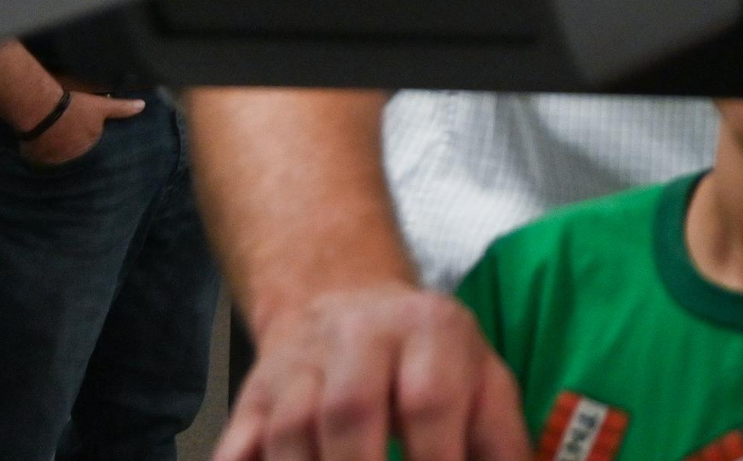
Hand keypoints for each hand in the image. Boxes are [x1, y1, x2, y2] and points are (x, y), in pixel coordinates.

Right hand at [17, 88, 144, 167]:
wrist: (42, 110)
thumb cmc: (73, 106)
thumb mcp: (100, 105)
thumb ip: (121, 108)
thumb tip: (142, 106)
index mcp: (90, 144)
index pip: (91, 143)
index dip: (85, 134)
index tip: (78, 129)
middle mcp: (75, 156)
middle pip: (75, 150)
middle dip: (72, 143)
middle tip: (63, 130)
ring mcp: (57, 159)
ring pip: (58, 155)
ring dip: (56, 149)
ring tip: (50, 136)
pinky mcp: (39, 160)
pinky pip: (41, 159)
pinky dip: (40, 153)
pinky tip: (37, 144)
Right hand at [209, 282, 524, 460]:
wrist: (343, 297)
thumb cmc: (429, 359)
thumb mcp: (483, 379)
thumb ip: (504, 442)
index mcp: (430, 331)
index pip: (430, 400)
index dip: (435, 460)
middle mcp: (359, 337)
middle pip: (351, 411)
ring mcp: (298, 365)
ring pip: (291, 430)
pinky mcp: (253, 396)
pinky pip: (238, 443)